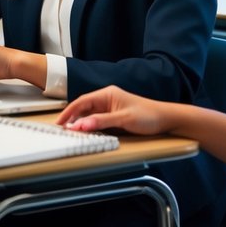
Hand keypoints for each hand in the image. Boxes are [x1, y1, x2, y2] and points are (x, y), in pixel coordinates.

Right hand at [56, 85, 170, 134]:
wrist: (165, 119)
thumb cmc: (148, 115)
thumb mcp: (123, 119)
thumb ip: (101, 121)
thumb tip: (81, 125)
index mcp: (107, 94)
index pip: (82, 101)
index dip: (69, 112)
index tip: (60, 122)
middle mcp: (106, 99)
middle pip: (83, 107)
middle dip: (72, 118)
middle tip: (62, 129)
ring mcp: (110, 107)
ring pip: (89, 114)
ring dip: (80, 122)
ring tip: (70, 132)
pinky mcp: (114, 116)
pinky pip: (97, 120)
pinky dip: (89, 126)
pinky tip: (85, 132)